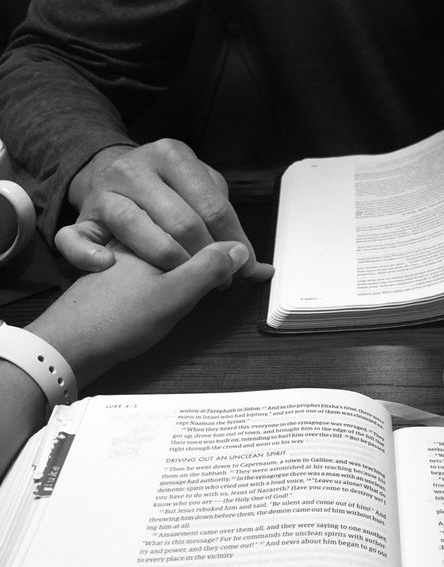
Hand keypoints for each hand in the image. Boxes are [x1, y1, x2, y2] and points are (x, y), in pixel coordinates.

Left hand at [28, 239, 249, 387]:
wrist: (66, 345)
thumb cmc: (118, 319)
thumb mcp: (174, 295)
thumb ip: (209, 268)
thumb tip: (240, 249)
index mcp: (149, 226)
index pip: (205, 222)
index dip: (234, 247)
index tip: (254, 271)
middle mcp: (138, 231)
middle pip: (193, 229)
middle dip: (223, 249)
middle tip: (246, 274)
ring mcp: (130, 249)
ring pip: (179, 243)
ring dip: (206, 260)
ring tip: (225, 280)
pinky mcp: (124, 269)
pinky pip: (166, 258)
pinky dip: (185, 270)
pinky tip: (193, 288)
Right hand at [60, 140, 273, 280]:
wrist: (109, 175)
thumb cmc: (167, 194)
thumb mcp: (200, 196)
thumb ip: (229, 229)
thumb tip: (262, 270)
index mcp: (174, 155)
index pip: (214, 208)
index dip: (233, 246)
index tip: (242, 270)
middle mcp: (136, 166)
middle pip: (182, 222)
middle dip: (205, 259)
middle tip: (218, 282)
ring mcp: (105, 189)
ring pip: (135, 229)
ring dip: (165, 262)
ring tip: (183, 279)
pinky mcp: (82, 216)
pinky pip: (76, 241)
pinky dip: (90, 257)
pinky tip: (109, 266)